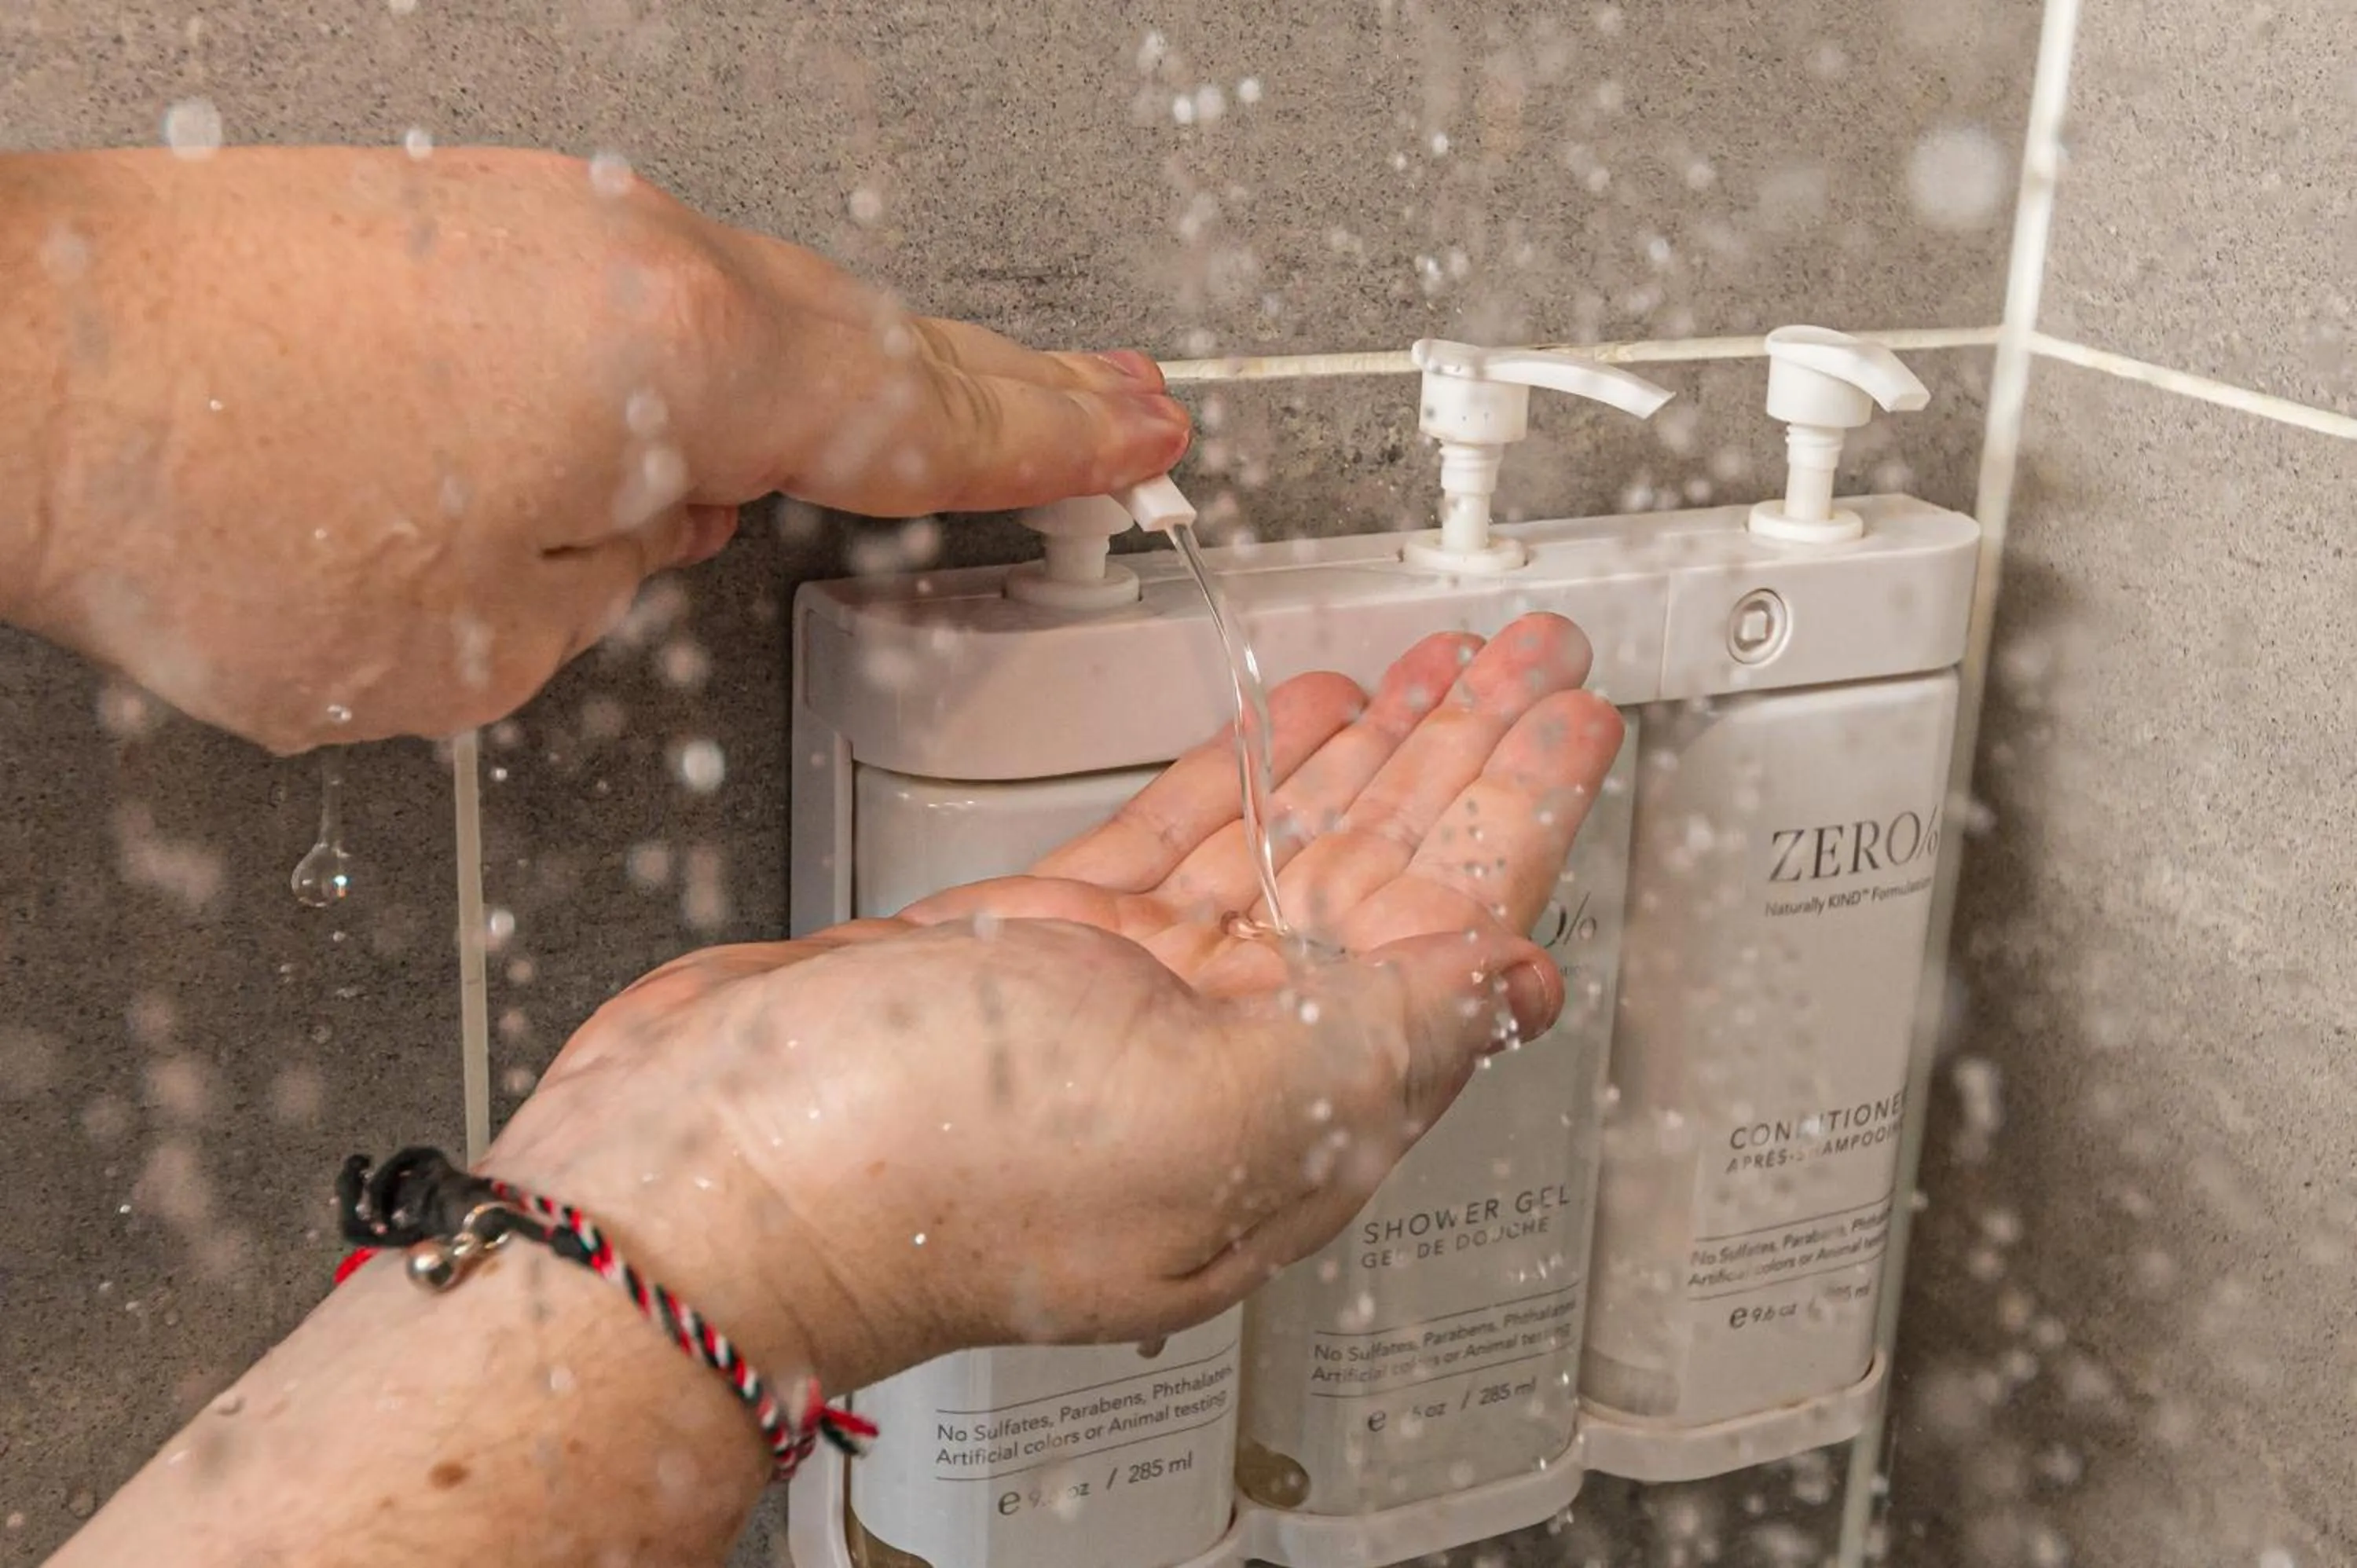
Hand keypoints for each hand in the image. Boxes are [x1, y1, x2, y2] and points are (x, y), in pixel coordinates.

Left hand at [4, 146, 1189, 752]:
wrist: (4, 357)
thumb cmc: (209, 501)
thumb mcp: (474, 652)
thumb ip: (606, 593)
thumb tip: (631, 534)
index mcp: (677, 359)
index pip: (918, 413)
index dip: (1046, 440)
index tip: (1135, 434)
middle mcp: (631, 256)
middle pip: (869, 335)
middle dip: (999, 386)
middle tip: (1101, 403)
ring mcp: (548, 221)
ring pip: (758, 311)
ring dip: (856, 372)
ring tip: (933, 419)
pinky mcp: (466, 224)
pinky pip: (652, 298)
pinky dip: (724, 357)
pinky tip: (712, 415)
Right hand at [484, 614, 1623, 1393]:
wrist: (692, 1179)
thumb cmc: (908, 1175)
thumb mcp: (1197, 1109)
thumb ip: (1375, 1037)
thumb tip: (1518, 981)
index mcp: (1286, 1122)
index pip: (1448, 945)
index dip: (1519, 822)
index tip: (1572, 721)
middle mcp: (1220, 1066)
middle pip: (1383, 885)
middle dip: (1465, 764)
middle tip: (1532, 664)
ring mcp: (1123, 1005)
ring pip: (1287, 851)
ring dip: (1371, 755)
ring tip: (1440, 672)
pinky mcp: (1032, 950)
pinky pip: (1175, 842)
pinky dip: (1240, 773)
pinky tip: (1295, 720)